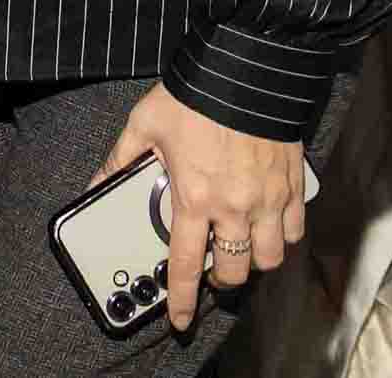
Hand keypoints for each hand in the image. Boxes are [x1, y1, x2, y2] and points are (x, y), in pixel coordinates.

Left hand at [96, 84, 306, 333]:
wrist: (245, 70)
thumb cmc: (193, 97)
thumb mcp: (144, 126)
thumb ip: (119, 161)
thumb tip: (96, 184)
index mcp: (194, 197)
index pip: (185, 264)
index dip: (180, 299)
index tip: (178, 320)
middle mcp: (234, 207)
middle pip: (234, 272)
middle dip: (221, 282)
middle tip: (211, 271)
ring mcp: (268, 200)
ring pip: (270, 259)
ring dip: (253, 262)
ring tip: (239, 249)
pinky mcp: (293, 187)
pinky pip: (294, 231)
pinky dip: (283, 236)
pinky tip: (267, 224)